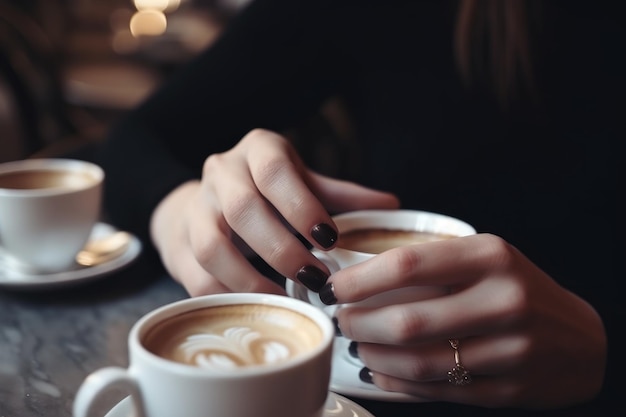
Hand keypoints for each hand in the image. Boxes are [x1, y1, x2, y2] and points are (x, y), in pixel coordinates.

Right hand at [150, 128, 398, 295]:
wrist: (205, 201)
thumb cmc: (266, 193)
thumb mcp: (302, 183)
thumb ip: (340, 196)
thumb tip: (391, 206)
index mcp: (258, 150)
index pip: (276, 170)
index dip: (302, 205)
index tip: (329, 239)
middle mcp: (222, 172)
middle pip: (243, 209)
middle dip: (282, 249)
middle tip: (316, 278)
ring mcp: (196, 207)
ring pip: (212, 245)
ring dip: (250, 278)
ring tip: (283, 299)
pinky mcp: (179, 242)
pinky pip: (195, 275)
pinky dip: (226, 295)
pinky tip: (254, 305)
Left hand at [325, 233, 605, 408]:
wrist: (579, 338)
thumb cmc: (518, 288)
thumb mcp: (485, 257)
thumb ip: (433, 262)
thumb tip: (360, 273)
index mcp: (491, 256)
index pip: (408, 264)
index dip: (360, 279)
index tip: (334, 286)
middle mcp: (504, 300)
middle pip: (407, 321)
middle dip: (358, 324)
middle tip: (340, 320)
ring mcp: (509, 350)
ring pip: (419, 362)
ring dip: (373, 356)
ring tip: (356, 345)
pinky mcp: (508, 389)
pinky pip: (437, 391)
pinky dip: (397, 383)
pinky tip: (379, 371)